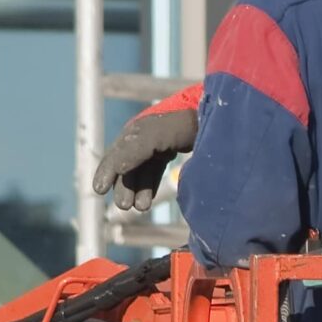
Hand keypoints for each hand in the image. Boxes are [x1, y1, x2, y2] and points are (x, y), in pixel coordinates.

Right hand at [92, 93, 200, 212]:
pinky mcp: (172, 146)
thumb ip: (138, 147)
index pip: (122, 149)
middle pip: (129, 160)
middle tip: (125, 206)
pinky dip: (148, 183)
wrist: (222, 114)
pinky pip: (153, 166)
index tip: (99, 190)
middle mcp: (149, 130)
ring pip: (141, 167)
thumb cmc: (195, 121)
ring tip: (141, 207)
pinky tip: (145, 200)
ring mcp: (161, 139)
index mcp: (145, 124)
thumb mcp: (163, 133)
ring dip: (137, 188)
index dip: (109, 169)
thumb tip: (116, 166)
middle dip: (125, 184)